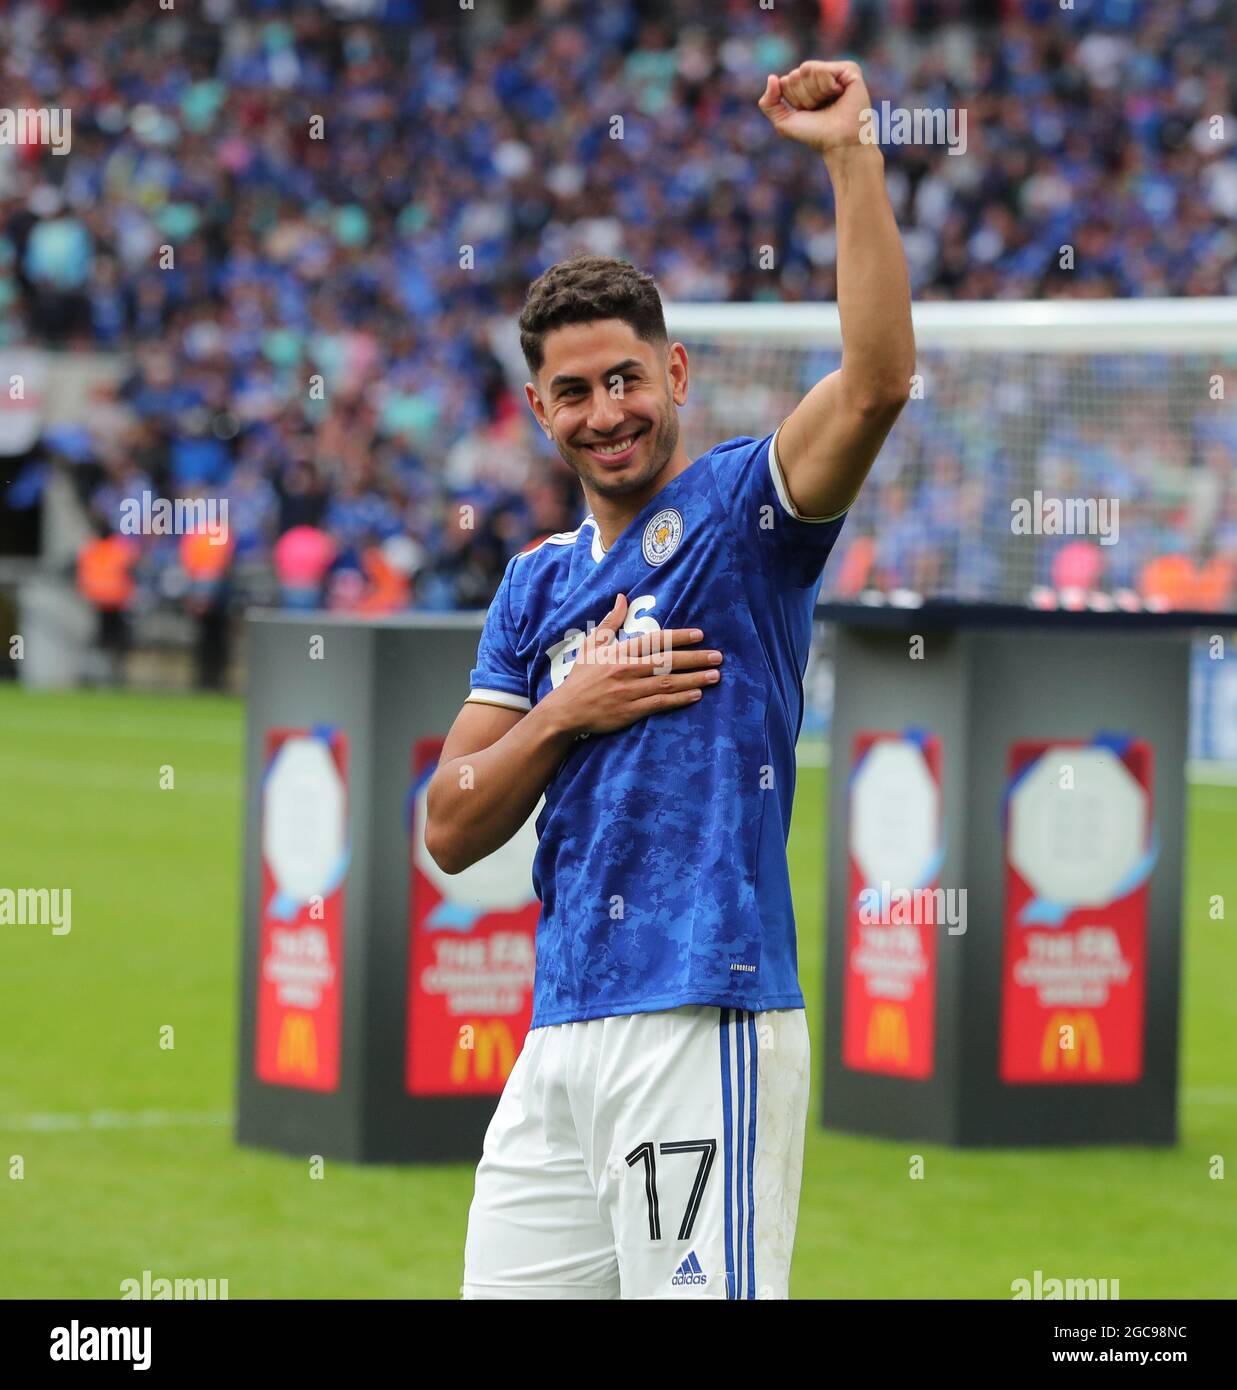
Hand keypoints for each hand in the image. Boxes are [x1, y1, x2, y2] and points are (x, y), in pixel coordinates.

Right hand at [544, 593, 722, 736]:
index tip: (700, 634)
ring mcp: (629, 692)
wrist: (566, 710)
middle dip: (695, 659)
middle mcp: (626, 670)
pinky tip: (696, 695)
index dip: (678, 637)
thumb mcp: (591, 644)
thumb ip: (610, 622)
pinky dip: (679, 700)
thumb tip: (622, 597)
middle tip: (717, 657)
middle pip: (666, 662)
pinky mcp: (630, 712)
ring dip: (693, 679)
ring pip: (667, 684)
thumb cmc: (581, 676)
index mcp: (619, 652)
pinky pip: (659, 704)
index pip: (654, 641)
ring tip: (714, 676)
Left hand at [757, 60, 871, 153]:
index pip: (786, 81)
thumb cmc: (815, 134)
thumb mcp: (784, 122)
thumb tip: (772, 77)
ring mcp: (835, 71)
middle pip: (795, 74)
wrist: (839, 142)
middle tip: (818, 109)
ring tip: (829, 102)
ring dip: (814, 93)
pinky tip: (839, 94)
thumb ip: (768, 103)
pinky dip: (826, 86)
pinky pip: (822, 69)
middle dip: (802, 96)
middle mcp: (820, 77)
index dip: (793, 100)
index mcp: (807, 87)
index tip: (807, 112)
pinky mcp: (849, 69)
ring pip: (807, 69)